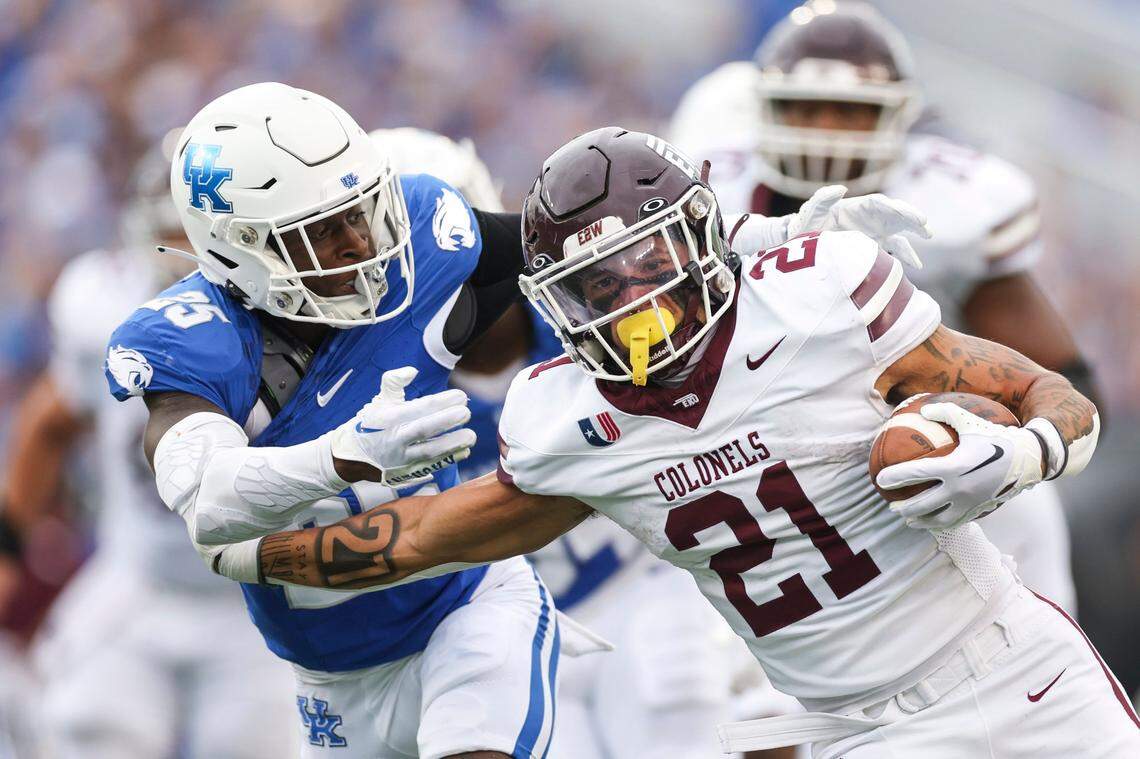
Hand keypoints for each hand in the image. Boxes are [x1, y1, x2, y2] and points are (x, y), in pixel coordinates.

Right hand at [330, 367, 474, 487]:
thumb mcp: (379, 400)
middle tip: (467, 413)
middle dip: (447, 421)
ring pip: (429, 452)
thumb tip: (413, 371)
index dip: (441, 401)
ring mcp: (400, 459)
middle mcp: (394, 439)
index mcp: (388, 418)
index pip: (418, 408)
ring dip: (452, 444)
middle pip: (423, 430)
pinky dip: (448, 460)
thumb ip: (394, 381)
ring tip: (471, 435)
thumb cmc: (371, 424)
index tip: (460, 396)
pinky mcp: (406, 473)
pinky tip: (464, 451)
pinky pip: (430, 467)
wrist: (353, 458)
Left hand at [787, 185, 930, 268]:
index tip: (908, 214)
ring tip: (927, 238)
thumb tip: (842, 188)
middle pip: (895, 215)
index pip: (881, 204)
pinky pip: (892, 253)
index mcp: (857, 206)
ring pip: (898, 233)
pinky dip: (904, 257)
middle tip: (925, 226)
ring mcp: (873, 234)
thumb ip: (823, 197)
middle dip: (911, 218)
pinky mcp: (873, 250)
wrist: (802, 245)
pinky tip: (916, 264)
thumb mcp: (811, 210)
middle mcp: (870, 219)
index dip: (897, 208)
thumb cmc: (806, 224)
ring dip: (913, 236)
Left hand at [875, 402, 1044, 529]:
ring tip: (907, 519)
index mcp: (954, 466)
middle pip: (921, 504)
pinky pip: (956, 521)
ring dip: (919, 520)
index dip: (894, 478)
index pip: (916, 474)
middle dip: (902, 506)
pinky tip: (932, 523)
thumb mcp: (970, 420)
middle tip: (890, 504)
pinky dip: (940, 524)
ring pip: (937, 519)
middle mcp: (960, 488)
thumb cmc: (998, 436)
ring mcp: (970, 502)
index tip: (880, 480)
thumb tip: (923, 409)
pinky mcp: (980, 510)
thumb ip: (945, 412)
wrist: (1031, 458)